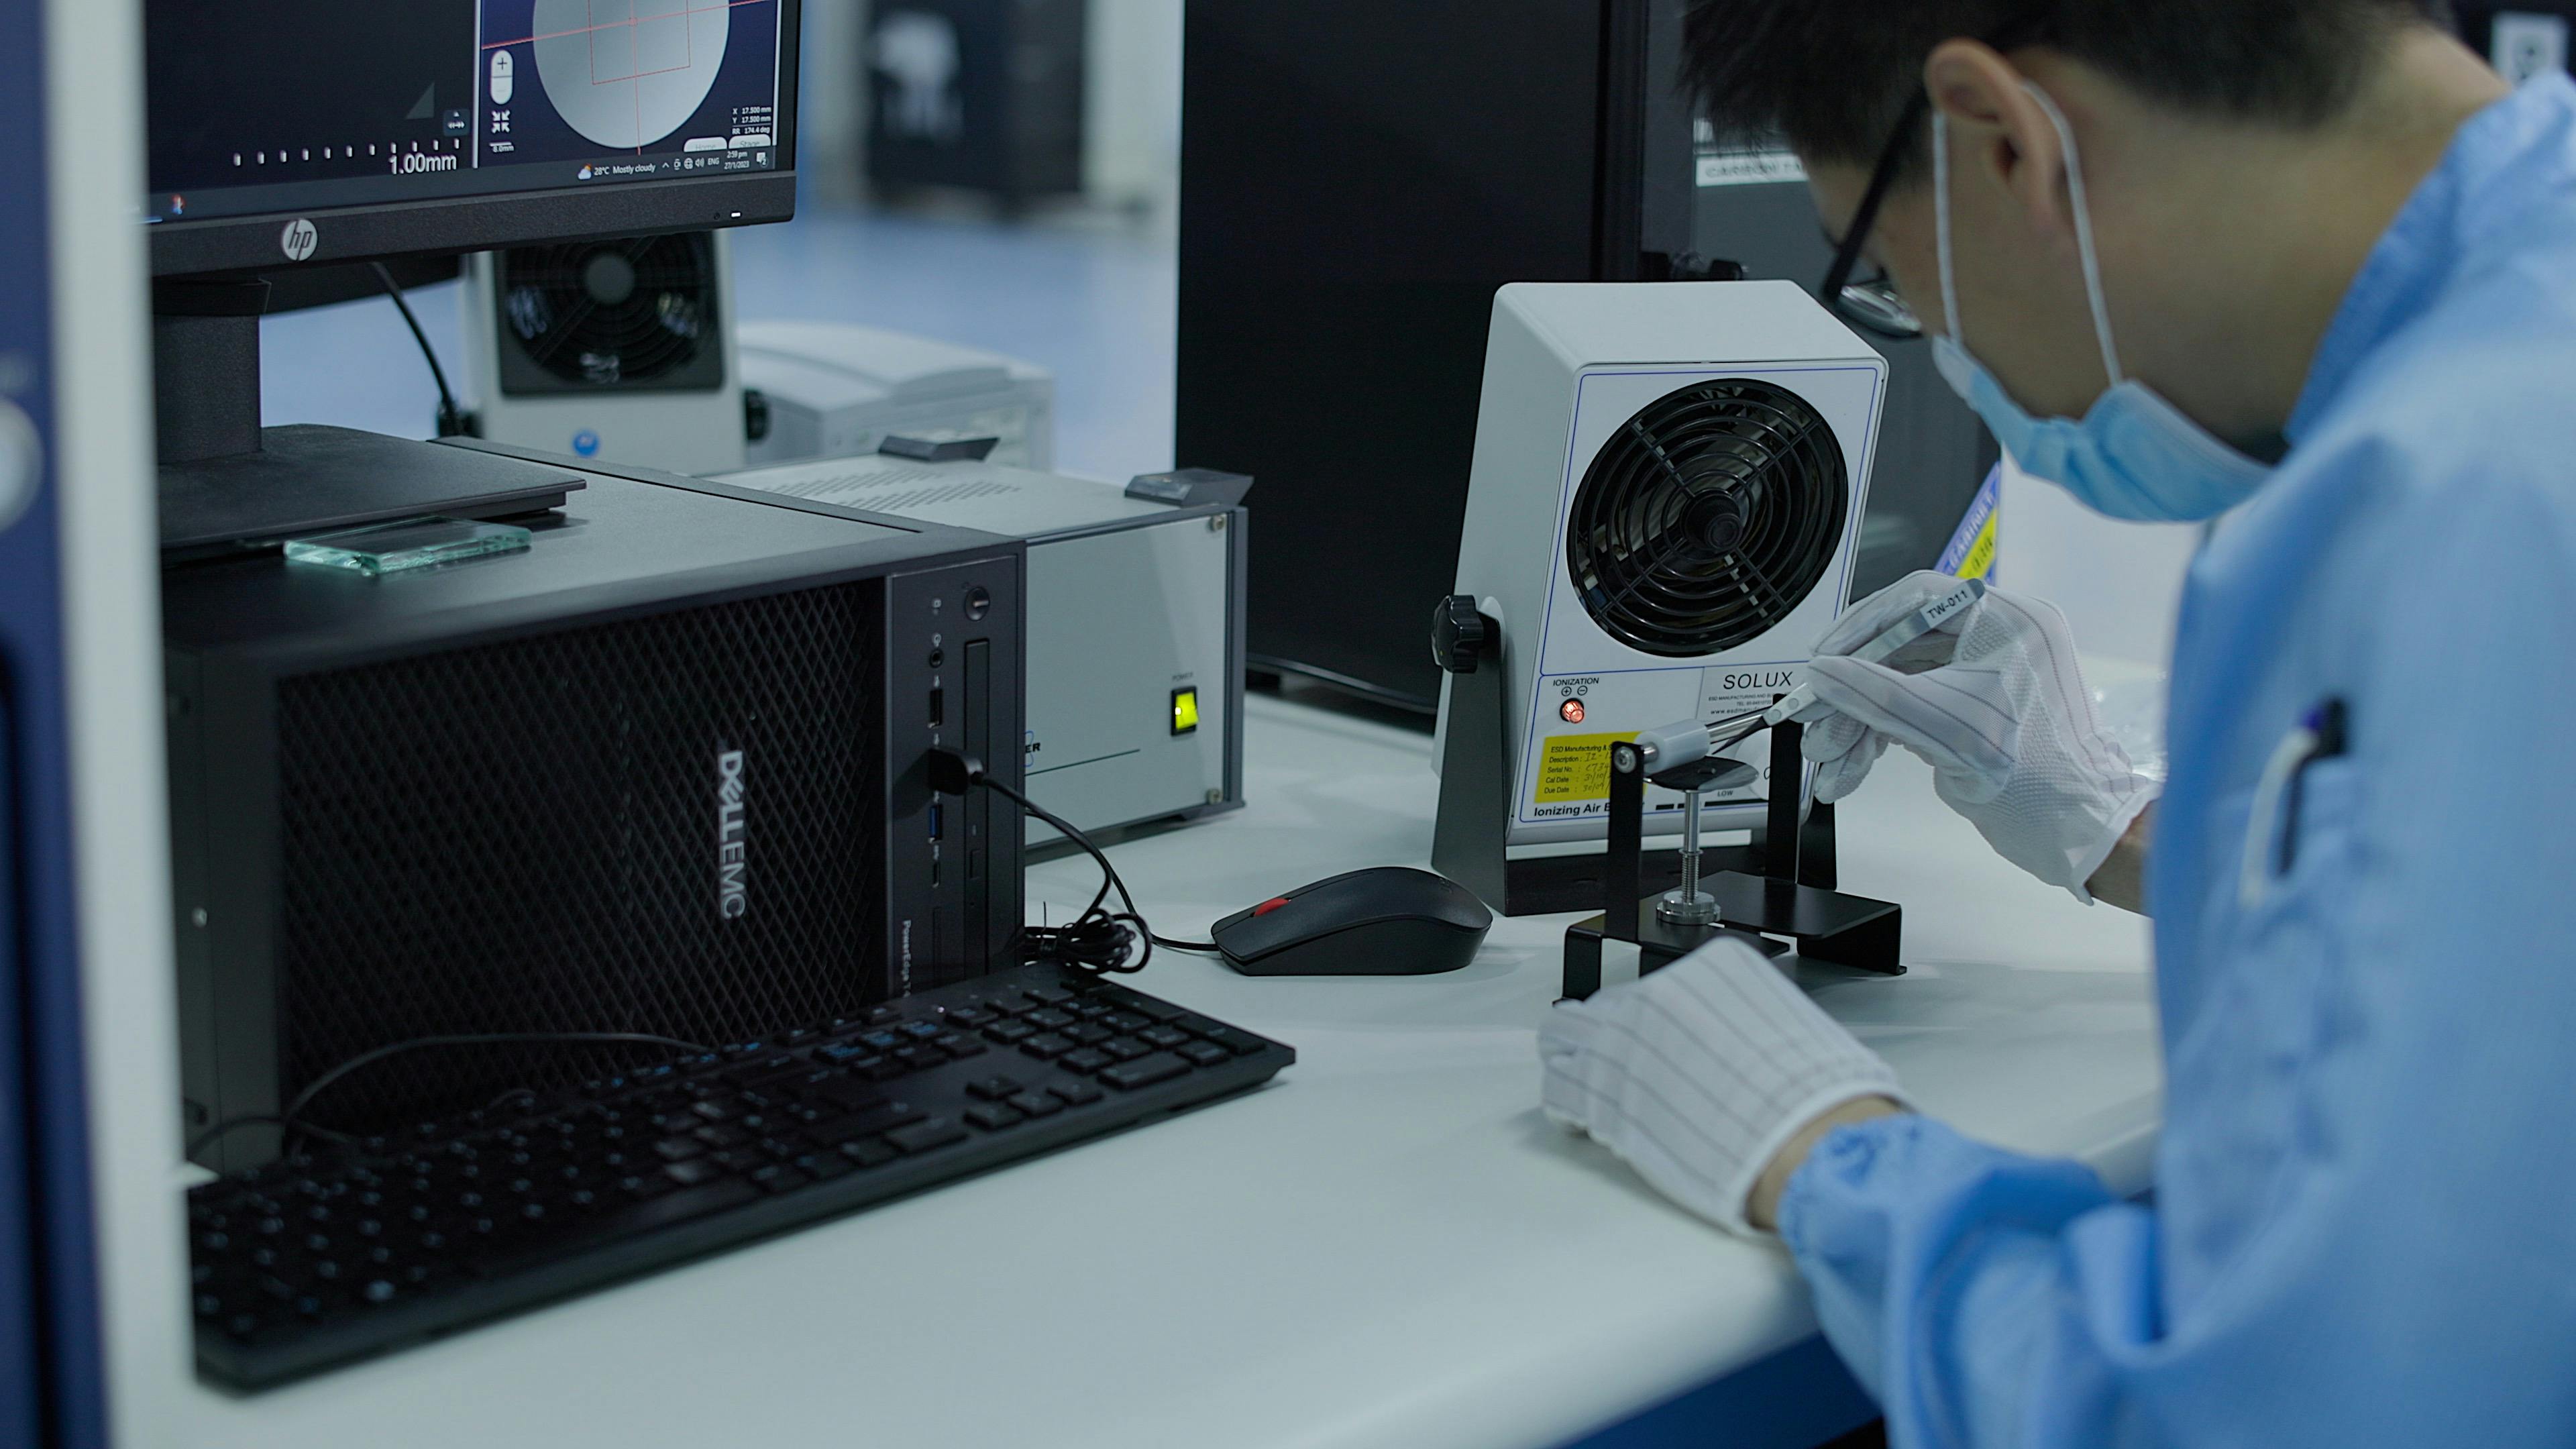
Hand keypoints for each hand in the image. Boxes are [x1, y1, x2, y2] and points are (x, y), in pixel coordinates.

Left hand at [1539, 938, 1907, 1235]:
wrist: (1807, 1141)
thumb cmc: (1811, 1095)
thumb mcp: (1786, 1026)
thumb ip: (1740, 1022)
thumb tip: (1728, 1041)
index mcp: (1706, 969)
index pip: (1656, 983)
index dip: (1654, 1017)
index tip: (1659, 1037)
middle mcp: (1654, 995)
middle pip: (1606, 1005)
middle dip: (1610, 1033)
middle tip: (1622, 1062)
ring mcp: (1620, 1040)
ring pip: (1564, 1034)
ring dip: (1576, 1057)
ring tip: (1588, 1081)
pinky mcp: (1599, 1093)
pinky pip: (1558, 1088)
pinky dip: (1566, 1103)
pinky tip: (1580, 1117)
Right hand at [1793, 572, 2154, 899]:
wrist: (2079, 832)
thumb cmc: (2036, 779)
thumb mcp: (1944, 730)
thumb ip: (1876, 695)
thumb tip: (1821, 672)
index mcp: (2007, 623)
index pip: (1918, 599)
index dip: (1861, 626)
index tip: (1823, 657)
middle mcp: (1999, 638)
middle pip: (1903, 645)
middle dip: (1855, 689)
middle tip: (1814, 717)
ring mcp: (1988, 673)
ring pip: (1905, 682)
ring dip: (1862, 719)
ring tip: (1829, 756)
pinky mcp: (1979, 706)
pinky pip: (1919, 707)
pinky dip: (1884, 733)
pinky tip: (1852, 764)